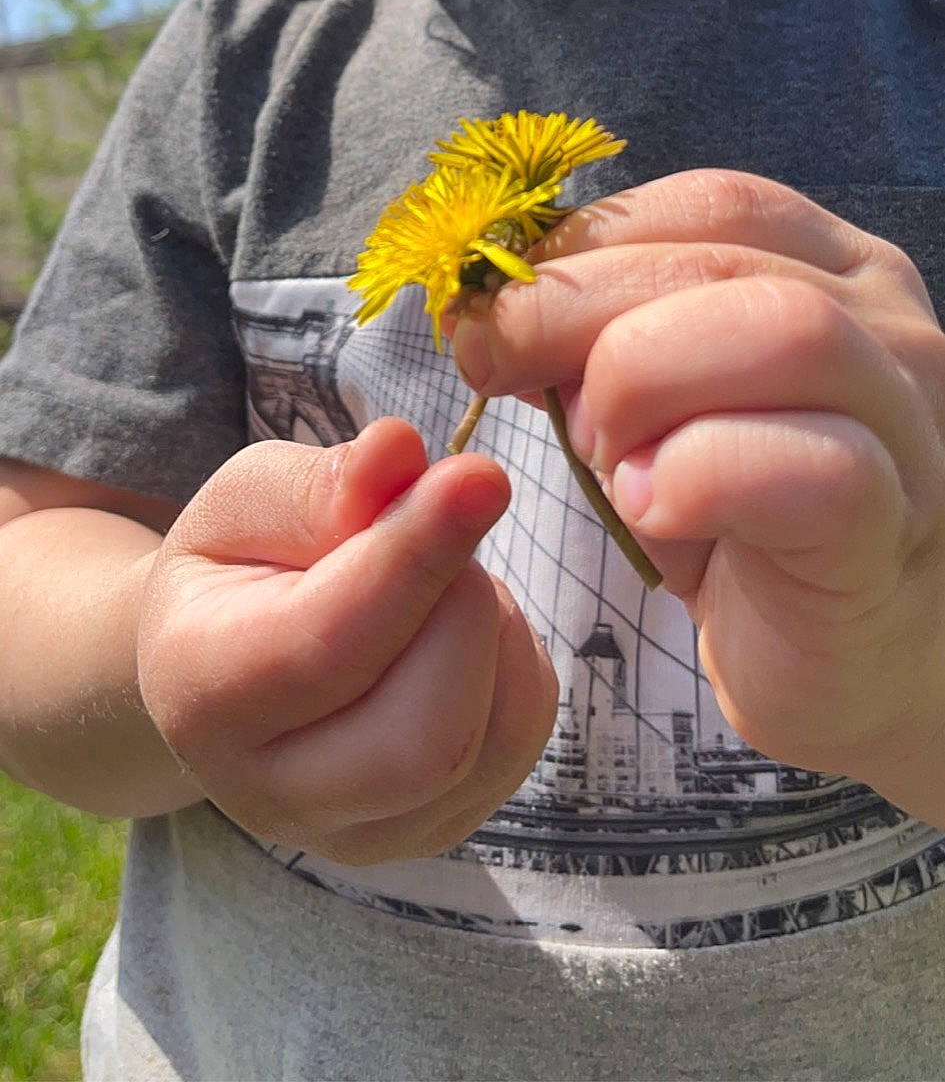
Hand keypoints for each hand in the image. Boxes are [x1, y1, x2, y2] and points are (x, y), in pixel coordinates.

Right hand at [137, 418, 557, 862]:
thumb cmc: (242, 563)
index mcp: (202, 692)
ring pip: (483, 746)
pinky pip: (518, 742)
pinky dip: (514, 661)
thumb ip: (321, 483)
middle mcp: (272, 795)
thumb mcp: (254, 498)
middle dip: (463, 609)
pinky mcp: (429, 834)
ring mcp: (356, 835)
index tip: (480, 477)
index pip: (330, 644)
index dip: (415, 558)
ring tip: (441, 575)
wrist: (230, 662)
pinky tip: (458, 625)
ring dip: (492, 629)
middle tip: (442, 525)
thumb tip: (401, 453)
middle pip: (424, 738)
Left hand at [451, 168, 944, 820]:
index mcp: (833, 268)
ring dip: (643, 379)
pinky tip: (652, 511)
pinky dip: (700, 477)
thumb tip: (492, 307)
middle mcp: (888, 325)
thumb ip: (604, 337)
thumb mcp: (659, 406)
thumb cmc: (743, 529)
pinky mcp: (894, 528)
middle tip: (495, 371)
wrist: (842, 664)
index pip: (708, 203)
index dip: (583, 240)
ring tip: (602, 454)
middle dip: (573, 304)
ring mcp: (908, 422)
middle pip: (724, 254)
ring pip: (786, 330)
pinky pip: (814, 469)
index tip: (494, 305)